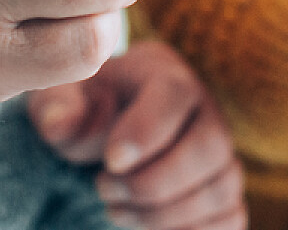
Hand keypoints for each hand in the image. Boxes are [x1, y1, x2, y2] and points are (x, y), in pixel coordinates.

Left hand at [30, 41, 244, 229]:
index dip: (146, 132)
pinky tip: (146, 227)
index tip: (110, 161)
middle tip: (103, 188)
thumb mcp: (60, 101)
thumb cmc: (84, 112)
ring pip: (221, 188)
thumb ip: (56, 108)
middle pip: (210, 145)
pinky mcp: (224, 193)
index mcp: (163, 73)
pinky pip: (231, 218)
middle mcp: (204, 109)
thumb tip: (59, 126)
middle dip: (154, 181)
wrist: (104, 134)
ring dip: (163, 213)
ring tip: (115, 209)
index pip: (175, 93)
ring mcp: (221, 153)